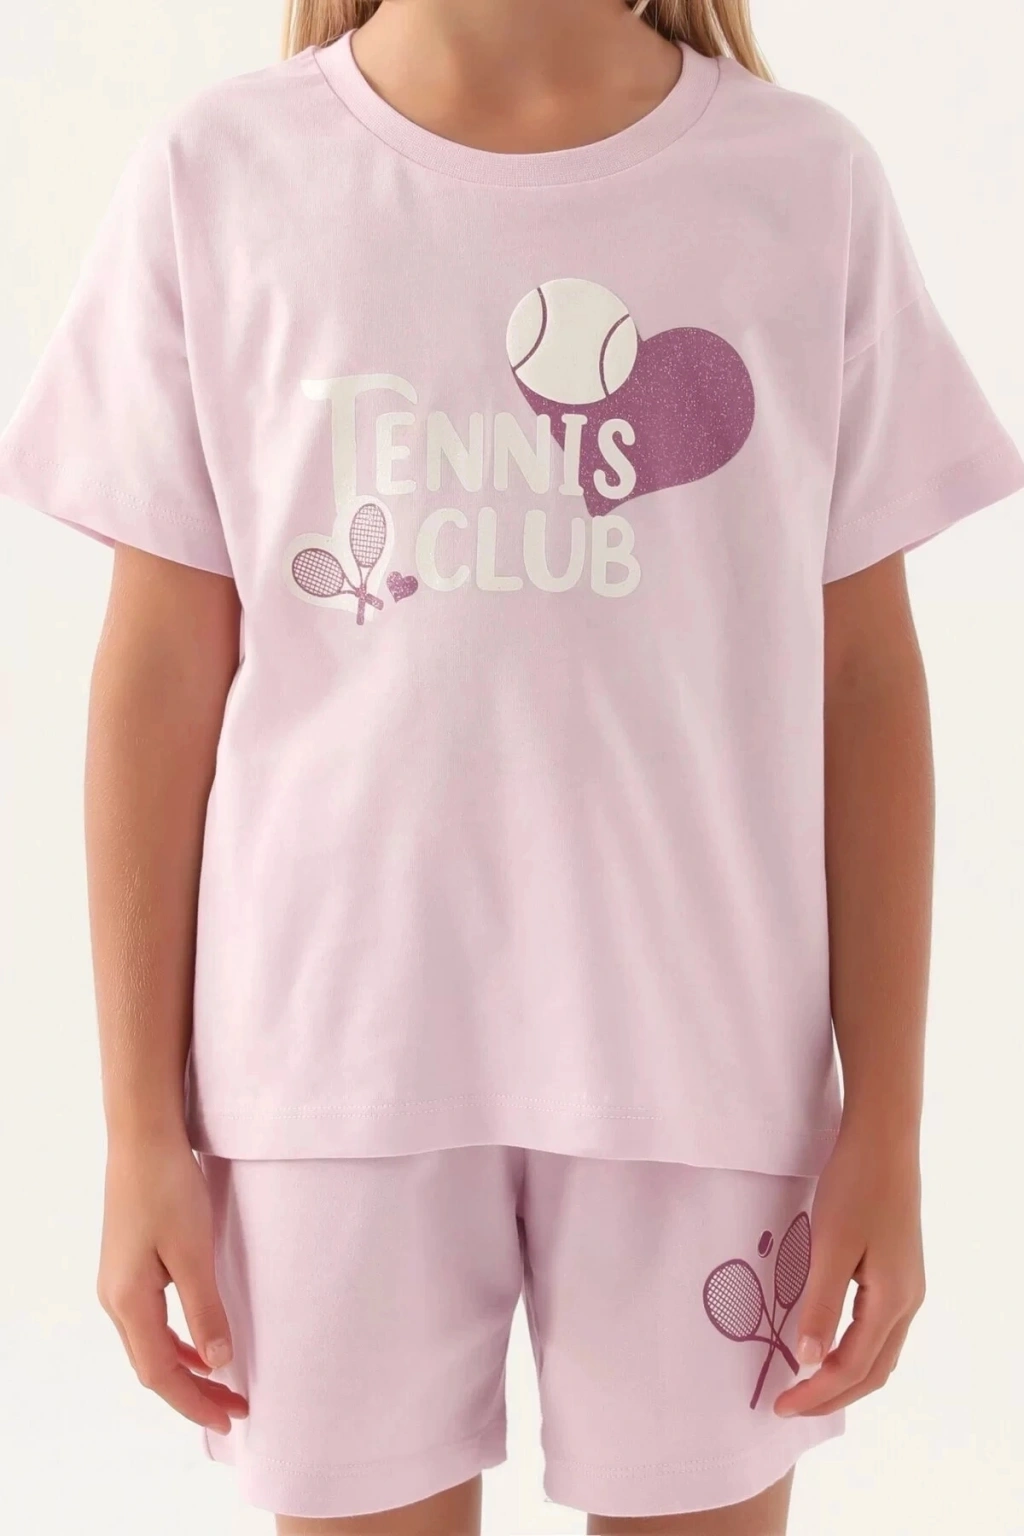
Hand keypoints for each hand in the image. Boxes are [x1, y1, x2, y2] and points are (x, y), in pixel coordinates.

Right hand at [97, 1134, 248, 1433]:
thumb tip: (217, 1363)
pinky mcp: (128, 1266)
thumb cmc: (168, 1188)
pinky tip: (200, 1342)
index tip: (229, 1418)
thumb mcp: (193, 1250)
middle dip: (192, 1393)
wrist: (142, 1138)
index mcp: (128, 1301)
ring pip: (150, 1345)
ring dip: (185, 1368)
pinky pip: (151, 1322)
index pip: (160, 1373)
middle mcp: (115, 1299)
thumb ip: (205, 1309)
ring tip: (221, 1386)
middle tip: (234, 1409)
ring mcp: (118, 1283)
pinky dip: (177, 1341)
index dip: (194, 1401)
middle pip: (152, 1365)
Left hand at [774, 1123, 924, 1416]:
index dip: (817, 1393)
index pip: (853, 1368)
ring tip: (807, 1386)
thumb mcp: (830, 1245)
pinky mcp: (899, 1270)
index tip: (780, 1406)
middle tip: (790, 1406)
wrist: (884, 1140)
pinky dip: (854, 1350)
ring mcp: (908, 1286)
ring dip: (845, 1376)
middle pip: (874, 1371)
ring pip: (880, 1352)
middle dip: (833, 1395)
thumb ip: (819, 1304)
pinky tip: (829, 1343)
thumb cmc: (855, 1186)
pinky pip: (879, 1329)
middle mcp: (908, 1301)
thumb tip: (808, 1361)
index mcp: (893, 1300)